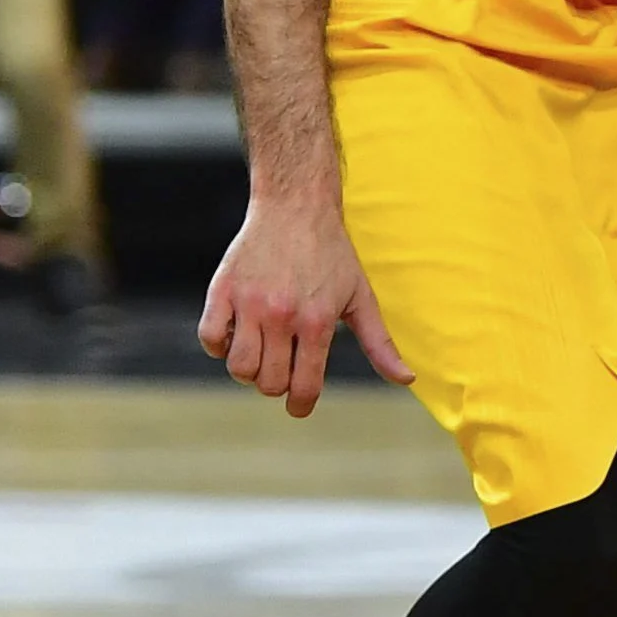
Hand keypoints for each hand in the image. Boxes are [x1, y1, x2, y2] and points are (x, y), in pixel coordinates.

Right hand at [200, 190, 410, 416]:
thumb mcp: (362, 298)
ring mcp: (249, 304)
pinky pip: (210, 338)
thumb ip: (379, 344)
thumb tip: (406, 379)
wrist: (296, 208)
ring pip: (239, 367)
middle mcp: (282, 317)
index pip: (305, 385)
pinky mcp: (222, 291)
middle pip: (269, 382)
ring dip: (249, 371)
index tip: (299, 407)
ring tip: (262, 354)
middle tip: (284, 371)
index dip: (301, 404)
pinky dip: (220, 346)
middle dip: (278, 385)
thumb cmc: (332, 255)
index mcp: (318, 322)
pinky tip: (238, 335)